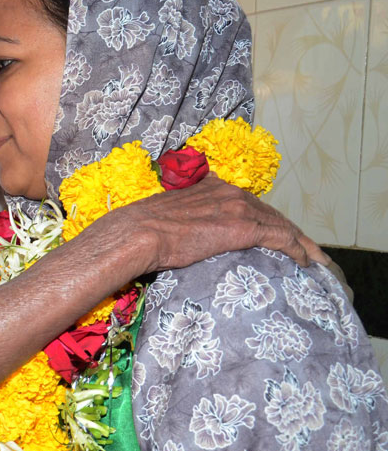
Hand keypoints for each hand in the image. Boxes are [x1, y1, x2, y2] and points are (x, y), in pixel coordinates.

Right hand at [95, 174, 323, 273]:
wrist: (137, 234)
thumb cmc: (141, 231)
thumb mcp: (166, 216)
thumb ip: (184, 218)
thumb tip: (180, 232)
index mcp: (211, 187)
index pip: (249, 204)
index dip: (266, 220)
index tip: (276, 235)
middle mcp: (229, 192)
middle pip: (270, 213)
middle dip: (290, 231)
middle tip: (305, 250)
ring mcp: (238, 208)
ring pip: (282, 224)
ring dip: (301, 243)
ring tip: (314, 259)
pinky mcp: (243, 227)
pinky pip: (281, 238)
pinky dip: (297, 250)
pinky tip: (305, 263)